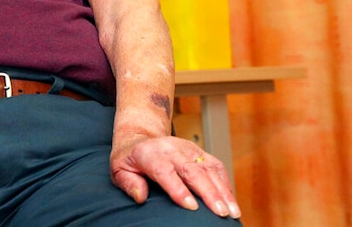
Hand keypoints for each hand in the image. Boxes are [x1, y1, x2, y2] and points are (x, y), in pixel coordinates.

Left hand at [110, 135, 241, 219]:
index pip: (165, 171)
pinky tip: (231, 200)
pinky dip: (225, 183)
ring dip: (222, 190)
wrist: (139, 138)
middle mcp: (171, 149)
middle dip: (208, 193)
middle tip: (221, 213)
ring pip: (208, 167)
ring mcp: (187, 148)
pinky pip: (215, 165)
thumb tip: (140, 196)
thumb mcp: (119, 170)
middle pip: (192, 170)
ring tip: (232, 212)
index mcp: (149, 154)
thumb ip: (128, 183)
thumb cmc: (130, 160)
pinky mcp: (198, 151)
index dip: (178, 189)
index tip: (192, 207)